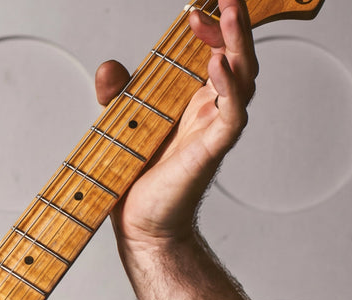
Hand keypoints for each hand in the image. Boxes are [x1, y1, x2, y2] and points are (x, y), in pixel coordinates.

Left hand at [95, 0, 256, 248]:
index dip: (208, 29)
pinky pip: (231, 113)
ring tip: (229, 14)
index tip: (190, 11)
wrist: (140, 226)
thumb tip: (109, 65)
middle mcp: (211, 111)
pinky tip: (219, 64)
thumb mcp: (121, 126)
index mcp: (194, 102)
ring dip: (237, 44)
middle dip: (232, 25)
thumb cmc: (137, 181)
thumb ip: (118, 94)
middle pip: (237, 58)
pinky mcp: (213, 149)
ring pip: (243, 78)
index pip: (214, 53)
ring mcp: (215, 128)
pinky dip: (228, 87)